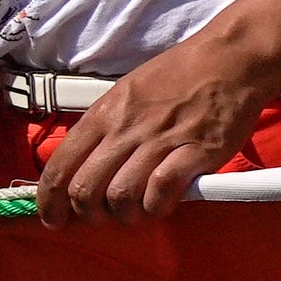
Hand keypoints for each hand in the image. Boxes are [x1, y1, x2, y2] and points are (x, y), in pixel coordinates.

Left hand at [26, 32, 272, 223]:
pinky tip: (162, 204)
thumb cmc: (179, 75)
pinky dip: (156, 206)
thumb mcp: (126, 93)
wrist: (230, 60)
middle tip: (102, 218)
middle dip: (88, 215)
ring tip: (136, 214)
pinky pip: (162, 189)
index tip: (54, 220)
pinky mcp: (197, 151)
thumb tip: (85, 164)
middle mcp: (126, 129)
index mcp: (104, 114)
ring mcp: (161, 140)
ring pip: (121, 194)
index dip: (49, 202)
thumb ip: (105, 128)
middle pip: (85, 189)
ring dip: (125, 215)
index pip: (60, 167)